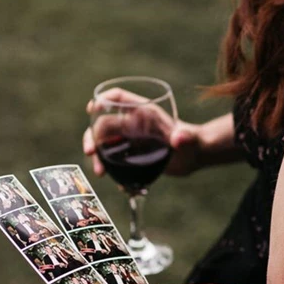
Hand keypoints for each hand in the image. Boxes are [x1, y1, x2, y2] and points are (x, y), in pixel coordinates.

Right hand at [83, 88, 206, 177]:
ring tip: (100, 173)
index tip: (91, 109)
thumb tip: (179, 138)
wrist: (193, 158)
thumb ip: (186, 138)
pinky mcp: (131, 155)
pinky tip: (121, 185)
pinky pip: (114, 160)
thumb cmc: (193, 143)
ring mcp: (130, 139)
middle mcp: (133, 124)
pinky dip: (113, 171)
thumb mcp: (190, 141)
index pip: (119, 98)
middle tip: (90, 152)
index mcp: (144, 113)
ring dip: (98, 157)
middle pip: (104, 124)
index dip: (103, 99)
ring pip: (105, 143)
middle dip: (93, 136)